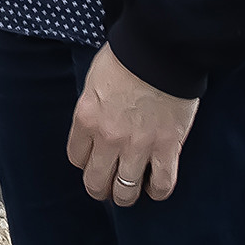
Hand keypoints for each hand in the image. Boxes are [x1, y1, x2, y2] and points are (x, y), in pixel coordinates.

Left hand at [67, 44, 198, 205]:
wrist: (161, 49)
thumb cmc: (127, 57)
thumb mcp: (94, 80)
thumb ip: (92, 107)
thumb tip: (95, 121)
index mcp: (86, 119)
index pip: (76, 158)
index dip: (85, 162)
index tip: (94, 159)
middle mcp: (107, 138)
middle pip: (96, 182)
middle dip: (101, 189)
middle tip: (108, 186)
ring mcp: (138, 146)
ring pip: (126, 191)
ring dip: (126, 196)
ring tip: (131, 191)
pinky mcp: (167, 147)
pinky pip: (161, 184)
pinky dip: (158, 191)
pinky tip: (156, 188)